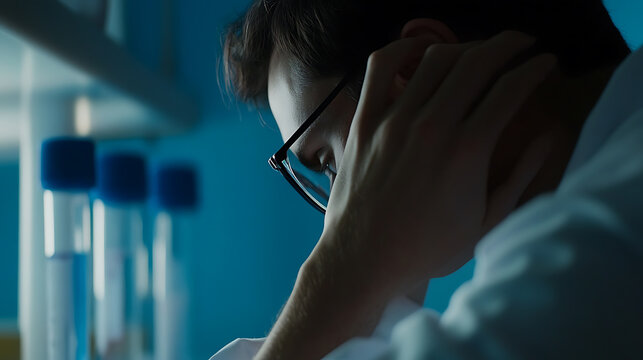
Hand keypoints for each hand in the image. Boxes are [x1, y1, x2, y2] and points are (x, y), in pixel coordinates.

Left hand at [320, 31, 555, 294]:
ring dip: (465, 45)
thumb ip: (519, 176)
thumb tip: (548, 138)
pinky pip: (380, 68)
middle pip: (477, 62)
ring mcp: (394, 120)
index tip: (546, 63)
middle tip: (521, 43)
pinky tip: (419, 50)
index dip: (535, 68)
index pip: (511, 89)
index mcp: (467, 151)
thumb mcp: (484, 222)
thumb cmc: (425, 248)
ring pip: (434, 59)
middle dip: (508, 44)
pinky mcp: (365, 122)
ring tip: (478, 51)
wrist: (362, 259)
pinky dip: (402, 49)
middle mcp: (432, 126)